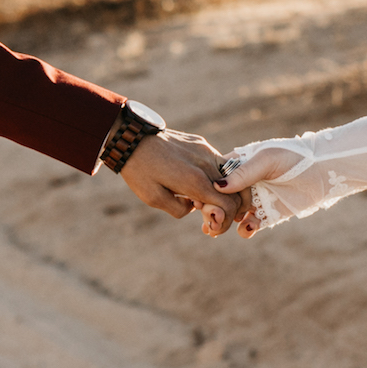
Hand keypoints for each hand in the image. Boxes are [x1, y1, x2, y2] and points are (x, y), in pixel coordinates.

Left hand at [118, 130, 245, 235]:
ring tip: (207, 203)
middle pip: (236, 191)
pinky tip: (200, 185)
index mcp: (195, 181)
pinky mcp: (201, 143)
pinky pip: (218, 163)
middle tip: (212, 220)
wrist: (131, 138)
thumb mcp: (153, 198)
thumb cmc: (139, 170)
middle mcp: (205, 164)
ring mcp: (205, 151)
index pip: (228, 205)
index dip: (225, 222)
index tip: (211, 229)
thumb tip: (195, 207)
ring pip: (231, 176)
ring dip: (226, 193)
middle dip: (229, 210)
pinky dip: (217, 178)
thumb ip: (180, 209)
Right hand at [203, 144, 305, 237]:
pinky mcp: (269, 214)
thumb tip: (218, 187)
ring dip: (222, 222)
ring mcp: (256, 199)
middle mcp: (245, 183)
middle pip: (220, 199)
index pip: (216, 178)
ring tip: (215, 229)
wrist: (323, 170)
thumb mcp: (267, 160)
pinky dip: (245, 229)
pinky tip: (247, 228)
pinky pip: (251, 225)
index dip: (206, 189)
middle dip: (211, 209)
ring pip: (232, 214)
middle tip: (207, 218)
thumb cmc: (294, 157)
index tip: (197, 199)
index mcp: (240, 165)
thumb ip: (243, 173)